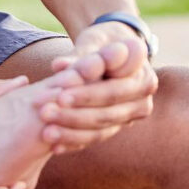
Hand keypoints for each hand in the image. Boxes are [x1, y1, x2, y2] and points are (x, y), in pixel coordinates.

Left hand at [41, 21, 157, 151]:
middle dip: (73, 116)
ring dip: (71, 133)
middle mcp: (143, 101)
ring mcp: (129, 118)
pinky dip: (73, 142)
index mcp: (143, 77)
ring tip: (46, 132)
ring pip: (100, 131)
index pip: (113, 91)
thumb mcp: (95, 41)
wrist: (110, 50)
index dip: (86, 95)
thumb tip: (60, 66)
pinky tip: (55, 147)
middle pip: (106, 114)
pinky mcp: (114, 128)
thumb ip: (82, 56)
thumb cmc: (101, 42)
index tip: (59, 95)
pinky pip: (94, 139)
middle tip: (44, 113)